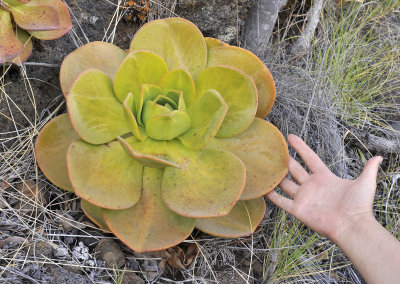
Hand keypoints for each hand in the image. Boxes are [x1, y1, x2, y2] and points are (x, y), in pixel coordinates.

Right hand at [266, 134, 382, 242]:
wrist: (352, 225)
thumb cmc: (359, 205)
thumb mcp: (365, 182)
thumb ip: (369, 169)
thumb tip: (379, 157)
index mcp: (325, 177)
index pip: (310, 158)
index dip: (301, 148)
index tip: (291, 137)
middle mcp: (312, 186)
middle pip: (295, 169)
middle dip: (285, 160)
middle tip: (274, 150)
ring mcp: (304, 198)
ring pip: (286, 184)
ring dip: (277, 176)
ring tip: (266, 167)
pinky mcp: (298, 210)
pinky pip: (282, 201)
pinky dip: (273, 196)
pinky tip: (263, 189)